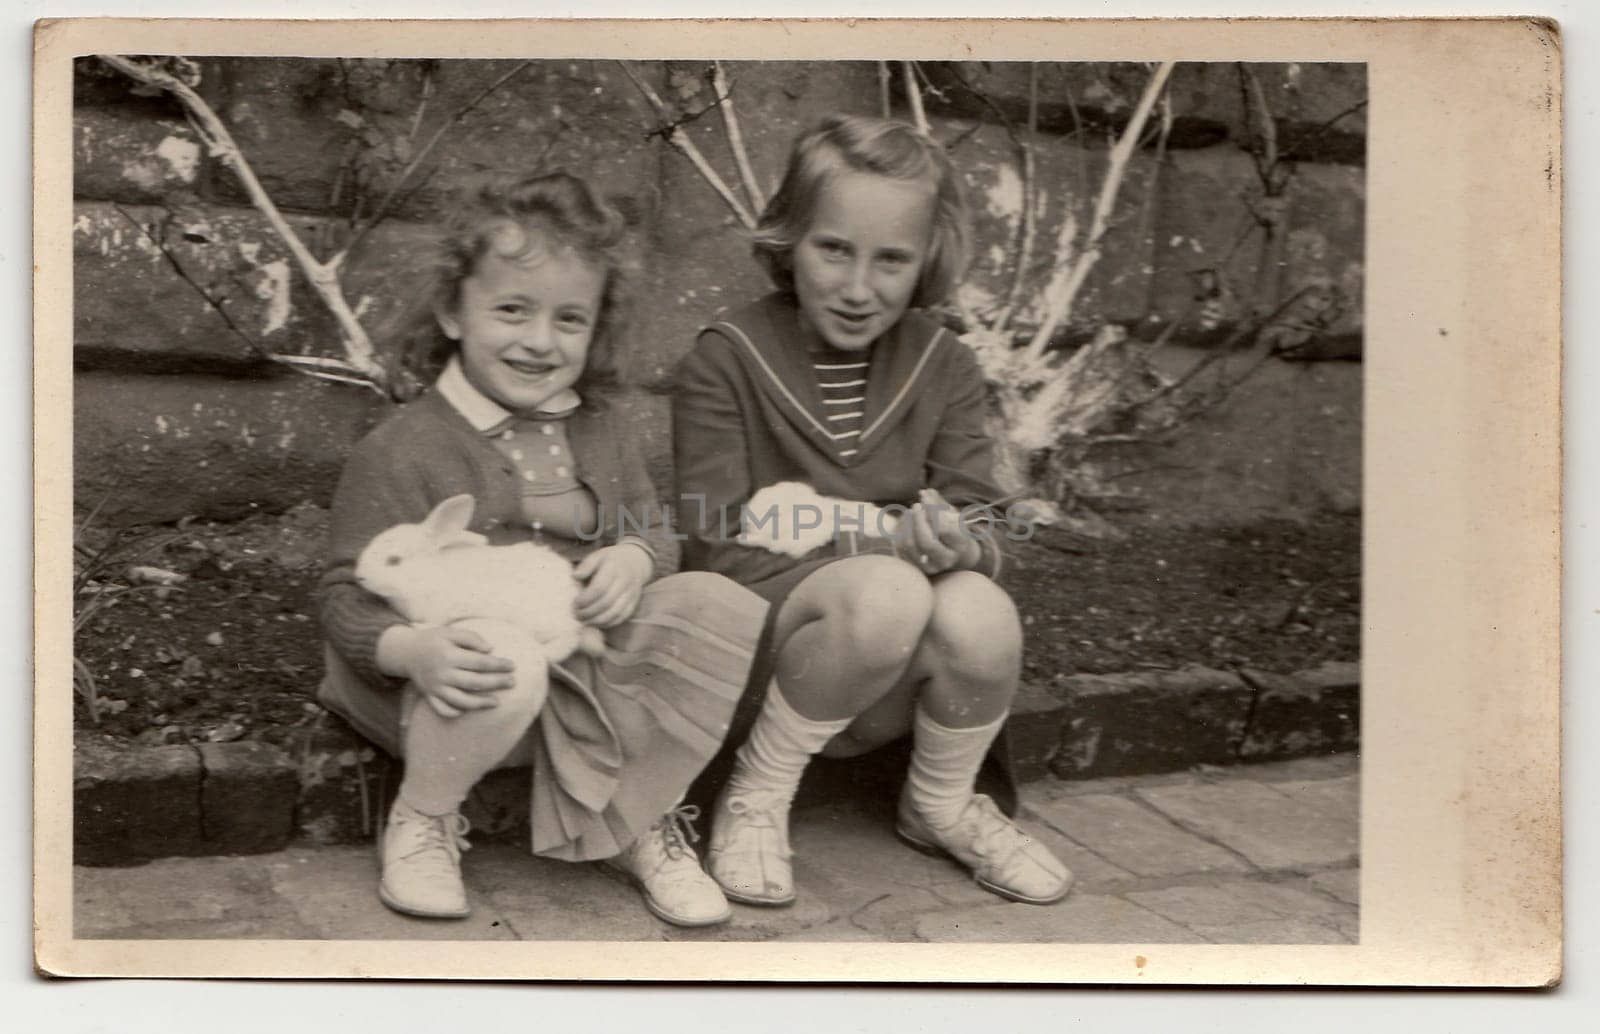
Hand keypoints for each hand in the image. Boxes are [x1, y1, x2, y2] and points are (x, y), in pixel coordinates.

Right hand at [383, 624, 516, 718]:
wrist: (407, 652)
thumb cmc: (434, 640)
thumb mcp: (451, 632)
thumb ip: (471, 638)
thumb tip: (489, 649)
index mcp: (448, 655)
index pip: (479, 662)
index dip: (498, 665)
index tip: (512, 666)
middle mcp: (442, 674)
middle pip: (474, 682)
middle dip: (496, 683)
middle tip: (512, 682)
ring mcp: (435, 688)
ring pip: (461, 701)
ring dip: (480, 703)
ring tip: (497, 702)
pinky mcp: (430, 696)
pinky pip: (443, 710)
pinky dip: (455, 712)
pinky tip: (467, 710)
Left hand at [574, 543, 652, 627]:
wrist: (636, 562)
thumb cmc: (611, 560)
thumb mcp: (598, 556)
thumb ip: (586, 565)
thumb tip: (575, 576)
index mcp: (614, 568)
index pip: (599, 588)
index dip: (585, 599)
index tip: (574, 602)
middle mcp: (625, 582)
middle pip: (606, 603)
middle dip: (588, 612)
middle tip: (576, 614)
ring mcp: (631, 594)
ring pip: (614, 613)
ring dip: (597, 620)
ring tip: (584, 620)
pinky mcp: (634, 603)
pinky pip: (621, 617)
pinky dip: (607, 623)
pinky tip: (596, 622)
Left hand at [907, 489, 982, 575]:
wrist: (950, 552)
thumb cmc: (951, 528)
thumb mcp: (951, 514)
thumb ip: (939, 503)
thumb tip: (925, 493)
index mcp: (960, 545)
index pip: (944, 529)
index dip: (931, 511)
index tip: (924, 497)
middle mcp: (946, 560)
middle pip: (926, 542)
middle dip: (918, 520)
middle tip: (916, 505)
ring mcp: (929, 567)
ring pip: (910, 545)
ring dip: (907, 524)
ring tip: (910, 512)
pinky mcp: (914, 567)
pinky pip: (899, 548)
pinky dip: (900, 531)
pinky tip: (906, 522)